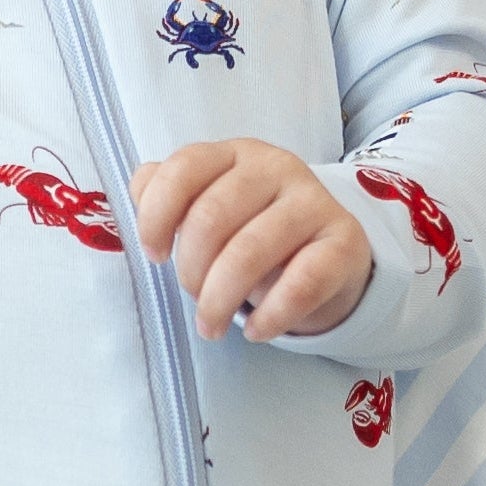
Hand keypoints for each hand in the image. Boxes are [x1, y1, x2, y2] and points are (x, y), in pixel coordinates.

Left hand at [130, 139, 373, 340]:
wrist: (328, 258)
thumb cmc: (253, 231)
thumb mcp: (209, 206)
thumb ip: (167, 193)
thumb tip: (141, 190)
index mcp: (234, 155)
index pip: (183, 169)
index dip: (156, 216)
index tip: (154, 256)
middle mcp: (275, 167)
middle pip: (210, 218)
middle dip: (190, 270)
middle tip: (193, 298)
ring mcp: (313, 201)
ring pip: (249, 253)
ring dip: (219, 301)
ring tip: (211, 326)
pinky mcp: (344, 242)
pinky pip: (301, 283)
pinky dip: (270, 316)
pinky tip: (256, 331)